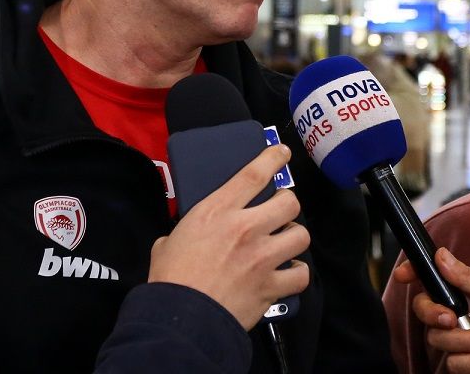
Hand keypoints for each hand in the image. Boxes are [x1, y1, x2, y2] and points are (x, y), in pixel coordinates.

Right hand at [148, 144, 310, 329]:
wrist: (180, 317)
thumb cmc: (170, 277)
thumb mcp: (171, 239)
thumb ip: (188, 230)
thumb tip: (187, 237)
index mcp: (217, 211)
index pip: (254, 174)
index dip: (273, 158)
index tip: (282, 153)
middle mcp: (245, 229)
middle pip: (288, 203)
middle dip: (287, 205)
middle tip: (279, 212)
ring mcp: (262, 258)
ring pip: (300, 236)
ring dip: (294, 238)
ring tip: (284, 243)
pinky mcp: (270, 286)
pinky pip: (300, 274)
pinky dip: (296, 273)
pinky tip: (287, 274)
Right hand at [392, 248, 469, 373]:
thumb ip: (468, 277)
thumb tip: (441, 255)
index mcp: (464, 290)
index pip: (431, 278)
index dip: (413, 274)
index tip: (402, 276)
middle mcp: (457, 312)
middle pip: (424, 310)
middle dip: (435, 316)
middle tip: (453, 319)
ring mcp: (460, 337)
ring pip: (438, 340)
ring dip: (465, 343)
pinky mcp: (464, 360)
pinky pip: (452, 364)